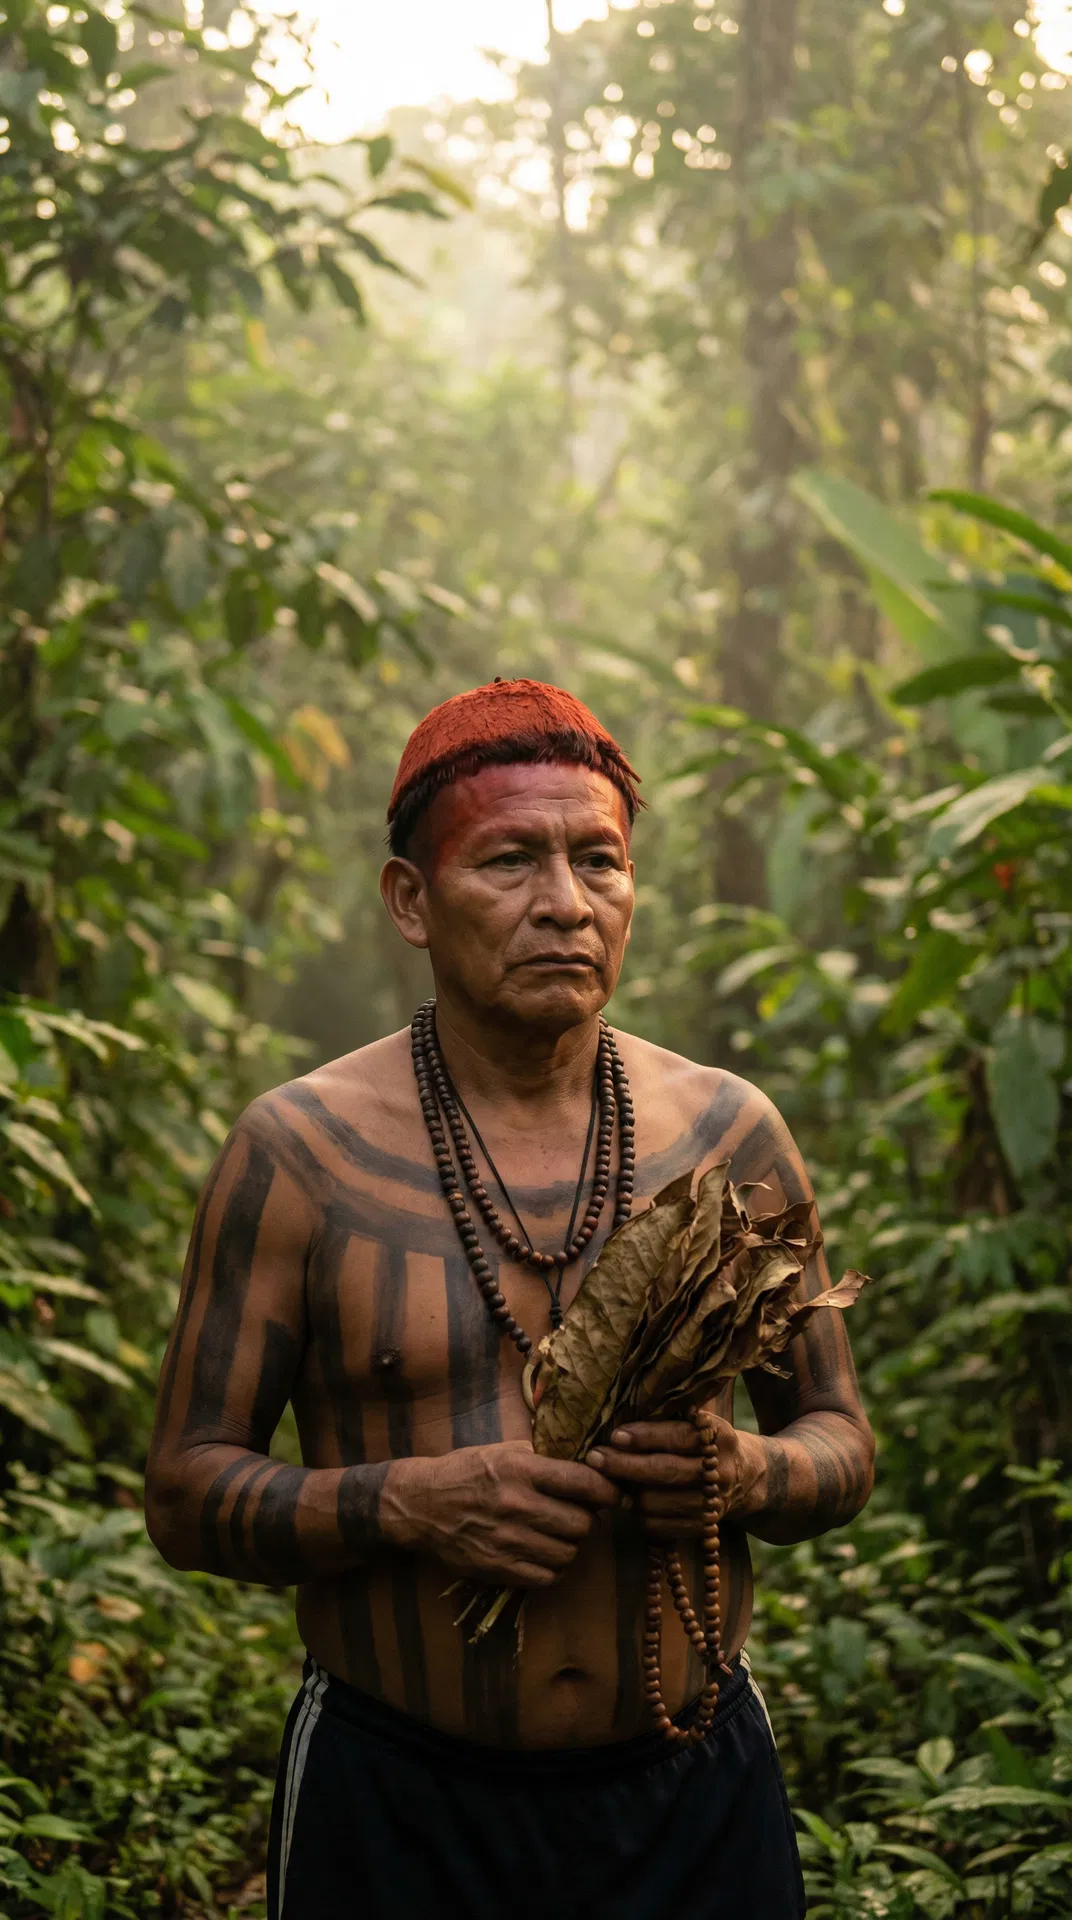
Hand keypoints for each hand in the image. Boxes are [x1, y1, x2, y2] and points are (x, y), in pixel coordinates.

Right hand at [382, 1442, 617, 1587]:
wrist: (420, 1505)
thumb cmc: (466, 1471)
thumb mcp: (502, 1451)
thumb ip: (543, 1457)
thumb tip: (588, 1460)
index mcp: (519, 1470)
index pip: (582, 1482)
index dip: (609, 1490)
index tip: (617, 1494)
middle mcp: (515, 1505)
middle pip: (582, 1524)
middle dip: (588, 1520)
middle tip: (580, 1515)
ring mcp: (506, 1540)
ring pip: (568, 1553)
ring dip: (571, 1545)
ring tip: (560, 1534)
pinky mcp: (497, 1568)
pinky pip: (547, 1577)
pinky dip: (553, 1568)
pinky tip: (544, 1554)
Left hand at [587, 1418, 756, 1540]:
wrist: (749, 1478)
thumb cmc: (709, 1441)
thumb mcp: (703, 1421)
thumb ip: (675, 1413)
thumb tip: (630, 1401)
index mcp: (720, 1438)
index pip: (678, 1437)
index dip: (645, 1436)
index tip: (615, 1435)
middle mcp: (720, 1472)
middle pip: (664, 1471)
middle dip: (624, 1465)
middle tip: (594, 1457)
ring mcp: (712, 1504)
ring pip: (657, 1502)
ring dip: (627, 1491)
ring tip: (605, 1478)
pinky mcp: (702, 1528)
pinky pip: (660, 1527)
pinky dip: (638, 1514)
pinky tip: (627, 1499)